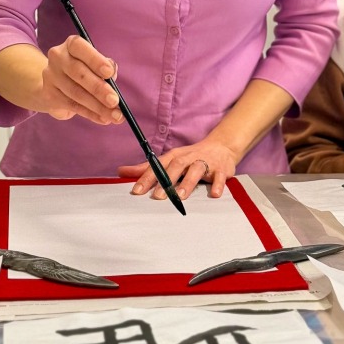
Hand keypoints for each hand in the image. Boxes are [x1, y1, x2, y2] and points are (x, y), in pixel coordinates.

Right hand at [40, 35, 123, 123]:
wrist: (55, 85)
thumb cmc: (84, 70)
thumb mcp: (96, 63)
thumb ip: (106, 66)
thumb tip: (112, 75)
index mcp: (71, 45)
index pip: (79, 47)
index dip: (95, 60)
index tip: (109, 73)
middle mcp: (58, 57)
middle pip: (78, 73)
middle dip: (99, 88)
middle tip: (115, 101)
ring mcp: (50, 76)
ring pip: (76, 93)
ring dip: (98, 106)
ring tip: (115, 115)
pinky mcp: (49, 95)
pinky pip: (73, 106)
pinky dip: (91, 114)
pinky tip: (103, 119)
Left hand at [118, 137, 237, 200]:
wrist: (222, 147)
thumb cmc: (191, 156)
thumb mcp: (169, 159)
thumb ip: (146, 168)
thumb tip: (121, 171)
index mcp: (175, 157)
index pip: (158, 166)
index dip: (146, 178)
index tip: (136, 191)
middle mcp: (188, 158)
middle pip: (176, 166)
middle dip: (166, 180)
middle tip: (157, 196)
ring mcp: (205, 163)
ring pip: (196, 170)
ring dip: (188, 182)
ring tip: (181, 195)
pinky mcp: (221, 169)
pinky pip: (220, 176)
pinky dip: (218, 184)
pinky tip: (215, 194)